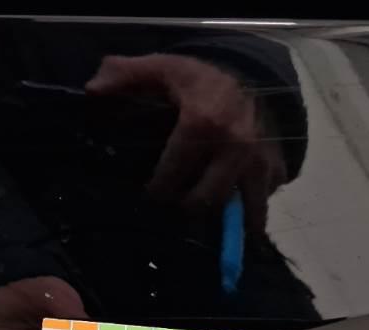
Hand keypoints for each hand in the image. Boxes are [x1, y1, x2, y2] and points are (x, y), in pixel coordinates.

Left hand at [87, 53, 287, 232]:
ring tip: (203, 218)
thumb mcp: (162, 69)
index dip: (155, 194)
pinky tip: (231, 206)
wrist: (252, 74)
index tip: (149, 195)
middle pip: (203, 203)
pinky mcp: (276, 169)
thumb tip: (92, 91)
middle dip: (184, 209)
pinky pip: (259, 204)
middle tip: (174, 205)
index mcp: (202, 125)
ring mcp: (259, 161)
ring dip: (220, 221)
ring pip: (239, 213)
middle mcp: (235, 147)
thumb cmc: (200, 78)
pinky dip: (246, 211)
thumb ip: (125, 76)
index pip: (170, 179)